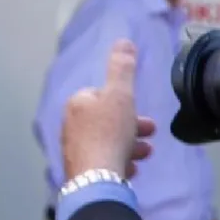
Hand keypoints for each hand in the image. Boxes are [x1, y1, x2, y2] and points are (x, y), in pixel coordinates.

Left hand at [61, 39, 156, 179]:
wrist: (97, 178)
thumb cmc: (109, 132)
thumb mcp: (120, 94)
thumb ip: (122, 68)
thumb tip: (123, 41)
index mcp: (76, 104)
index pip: (100, 95)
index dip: (122, 102)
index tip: (139, 111)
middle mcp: (70, 125)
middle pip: (105, 120)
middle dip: (130, 126)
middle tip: (150, 133)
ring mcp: (73, 149)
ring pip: (106, 142)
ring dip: (129, 145)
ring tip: (145, 153)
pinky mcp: (80, 171)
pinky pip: (103, 163)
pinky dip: (119, 163)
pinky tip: (130, 170)